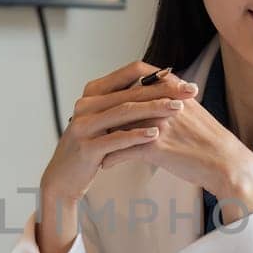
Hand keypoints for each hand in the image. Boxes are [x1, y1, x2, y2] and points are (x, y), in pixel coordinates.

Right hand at [36, 61, 198, 252]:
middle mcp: (85, 105)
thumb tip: (161, 87)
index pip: (128, 74)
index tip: (183, 82)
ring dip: (154, 109)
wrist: (64, 178)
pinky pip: (115, 139)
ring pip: (124, 112)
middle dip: (163, 91)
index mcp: (93, 93)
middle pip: (130, 93)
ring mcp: (84, 126)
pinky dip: (136, 135)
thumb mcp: (105, 121)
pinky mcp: (86, 148)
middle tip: (189, 92)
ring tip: (178, 109)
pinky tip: (156, 134)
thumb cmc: (92, 148)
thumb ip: (125, 103)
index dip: (158, 76)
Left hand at [100, 97, 252, 224]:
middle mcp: (162, 102)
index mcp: (172, 90)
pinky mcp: (156, 146)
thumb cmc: (210, 141)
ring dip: (102, 136)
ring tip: (92, 144)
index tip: (101, 97)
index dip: (115, 86)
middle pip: (121, 100)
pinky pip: (123, 150)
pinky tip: (103, 165)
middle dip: (102, 112)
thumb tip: (151, 99)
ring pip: (118, 125)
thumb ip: (170, 100)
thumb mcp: (191, 111)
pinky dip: (111, 158)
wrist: (226, 164)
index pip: (136, 76)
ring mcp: (158, 123)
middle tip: (86, 120)